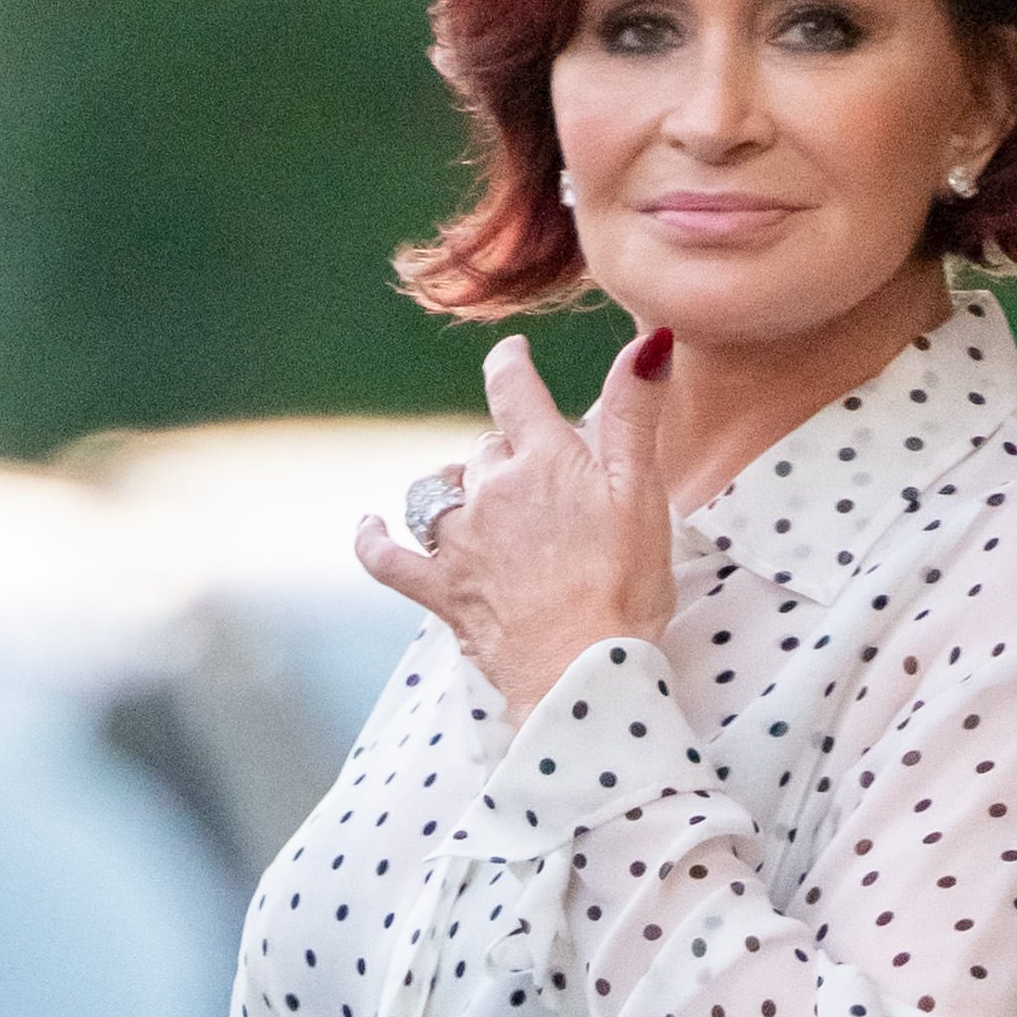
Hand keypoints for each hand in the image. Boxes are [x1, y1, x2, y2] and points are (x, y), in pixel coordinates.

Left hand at [356, 329, 676, 721]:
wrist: (583, 675)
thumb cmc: (624, 589)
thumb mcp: (642, 493)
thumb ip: (635, 413)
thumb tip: (648, 341)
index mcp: (542, 460)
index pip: (513, 388)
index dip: (510, 364)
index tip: (511, 356)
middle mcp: (490, 491)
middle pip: (486, 450)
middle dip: (509, 457)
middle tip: (547, 491)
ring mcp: (459, 543)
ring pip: (439, 493)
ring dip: (455, 491)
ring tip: (479, 504)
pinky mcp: (442, 592)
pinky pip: (388, 559)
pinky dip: (375, 541)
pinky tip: (368, 527)